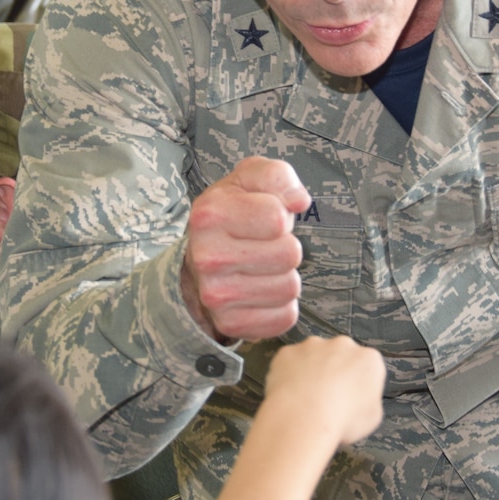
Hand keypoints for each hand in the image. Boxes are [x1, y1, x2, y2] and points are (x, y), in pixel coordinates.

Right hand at [181, 157, 311, 341]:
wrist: (199, 260)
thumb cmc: (232, 214)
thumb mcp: (248, 179)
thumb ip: (276, 175)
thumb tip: (299, 201)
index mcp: (209, 214)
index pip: (277, 218)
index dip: (279, 215)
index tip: (261, 218)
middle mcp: (207, 257)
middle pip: (290, 254)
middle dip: (285, 246)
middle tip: (263, 245)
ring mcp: (217, 296)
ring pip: (290, 287)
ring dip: (284, 275)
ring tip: (261, 266)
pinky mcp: (232, 324)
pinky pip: (286, 316)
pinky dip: (281, 304)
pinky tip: (261, 290)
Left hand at [260, 337, 385, 447]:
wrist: (304, 418)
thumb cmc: (343, 420)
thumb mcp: (371, 417)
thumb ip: (368, 400)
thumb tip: (358, 399)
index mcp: (369, 359)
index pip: (367, 366)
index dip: (358, 384)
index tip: (351, 398)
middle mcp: (342, 345)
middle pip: (340, 355)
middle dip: (335, 370)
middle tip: (328, 396)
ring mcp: (312, 345)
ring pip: (314, 355)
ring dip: (312, 369)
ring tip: (306, 397)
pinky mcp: (288, 351)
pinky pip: (290, 361)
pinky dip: (289, 374)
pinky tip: (289, 394)